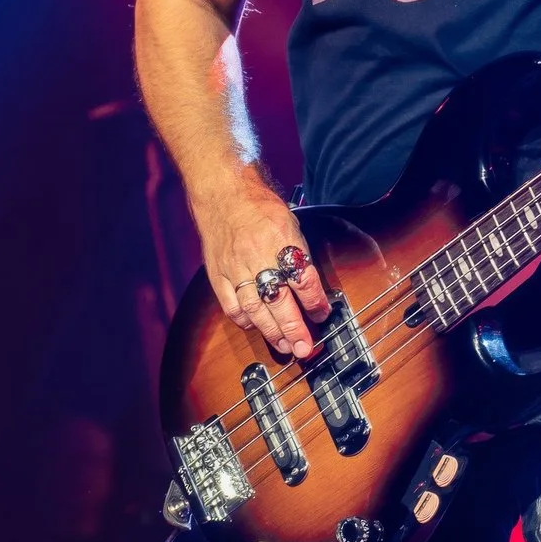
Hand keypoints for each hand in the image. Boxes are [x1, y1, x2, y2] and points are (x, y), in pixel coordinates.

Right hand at [195, 173, 329, 357]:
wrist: (223, 193)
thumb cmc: (260, 207)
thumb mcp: (290, 223)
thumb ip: (300, 255)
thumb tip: (313, 289)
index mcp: (281, 239)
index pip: (302, 277)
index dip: (315, 300)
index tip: (322, 315)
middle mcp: (258, 255)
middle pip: (278, 299)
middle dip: (293, 328)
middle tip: (305, 348)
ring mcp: (235, 266)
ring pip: (255, 308)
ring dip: (271, 331)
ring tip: (285, 346)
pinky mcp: (218, 273)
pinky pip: (231, 305)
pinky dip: (244, 320)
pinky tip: (255, 327)